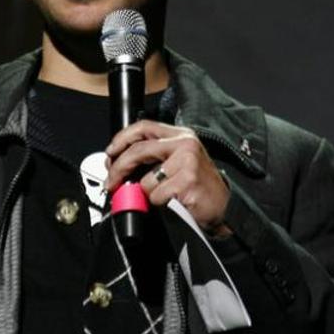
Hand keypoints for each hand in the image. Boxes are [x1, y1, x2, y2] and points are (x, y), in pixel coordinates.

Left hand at [105, 121, 231, 236]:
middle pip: (138, 150)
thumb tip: (118, 162)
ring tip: (161, 195)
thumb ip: (152, 156)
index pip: (143, 127)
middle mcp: (185, 144)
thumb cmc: (197, 186)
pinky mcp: (187, 182)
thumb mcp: (178, 161)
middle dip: (119, 168)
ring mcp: (187, 162)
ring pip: (146, 179)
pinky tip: (172, 201)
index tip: (110, 152)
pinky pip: (156, 195)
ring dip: (146, 193)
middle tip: (112, 181)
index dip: (122, 139)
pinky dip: (158, 203)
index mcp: (181, 135)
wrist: (223, 207)